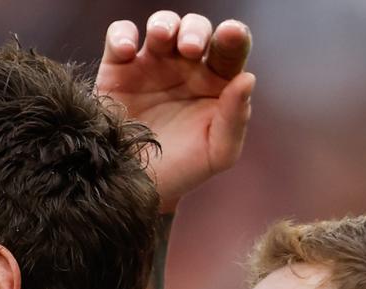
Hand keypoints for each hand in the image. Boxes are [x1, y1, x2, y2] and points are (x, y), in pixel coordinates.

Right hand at [97, 11, 253, 212]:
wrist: (137, 188)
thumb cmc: (184, 169)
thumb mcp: (217, 153)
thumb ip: (235, 119)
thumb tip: (247, 79)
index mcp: (217, 81)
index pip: (231, 49)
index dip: (234, 36)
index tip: (231, 34)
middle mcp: (186, 66)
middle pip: (196, 29)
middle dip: (196, 30)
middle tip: (191, 48)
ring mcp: (152, 64)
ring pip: (162, 25)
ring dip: (164, 24)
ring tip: (162, 38)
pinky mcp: (118, 69)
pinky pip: (119, 37)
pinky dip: (123, 35)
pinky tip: (127, 50)